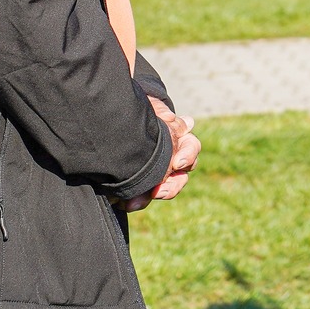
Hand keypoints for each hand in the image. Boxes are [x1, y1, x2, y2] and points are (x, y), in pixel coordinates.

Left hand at [119, 96, 200, 210]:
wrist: (118, 120)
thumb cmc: (139, 112)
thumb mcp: (147, 106)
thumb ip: (159, 110)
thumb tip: (171, 118)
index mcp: (179, 138)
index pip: (191, 147)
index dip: (188, 155)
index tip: (177, 163)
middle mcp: (174, 157)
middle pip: (182, 175)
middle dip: (173, 185)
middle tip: (158, 191)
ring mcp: (160, 172)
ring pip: (168, 189)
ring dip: (154, 197)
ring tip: (135, 202)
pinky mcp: (144, 183)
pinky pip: (145, 197)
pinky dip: (137, 201)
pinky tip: (125, 203)